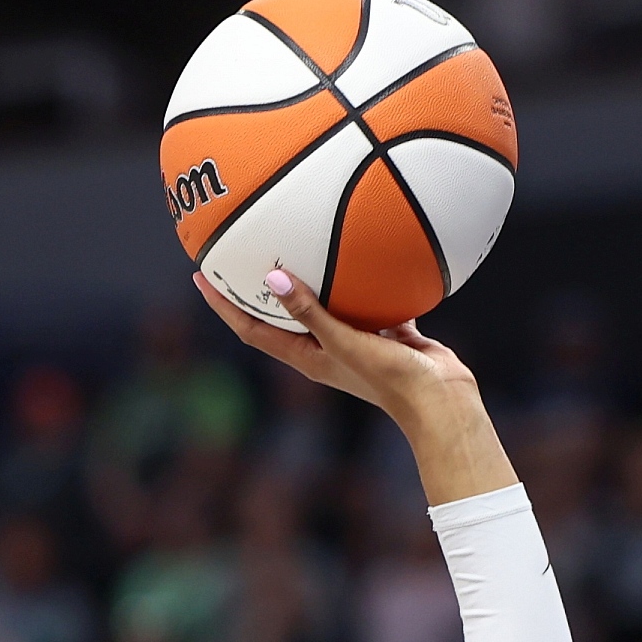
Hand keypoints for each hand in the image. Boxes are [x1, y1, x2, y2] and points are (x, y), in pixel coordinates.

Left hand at [194, 269, 515, 503]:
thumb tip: (274, 278)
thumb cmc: (387, 377)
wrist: (439, 398)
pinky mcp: (385, 330)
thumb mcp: (343, 341)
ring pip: (326, 305)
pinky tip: (367, 251)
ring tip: (298, 243)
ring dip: (312, 280)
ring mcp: (355, 340)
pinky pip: (369, 298)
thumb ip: (310, 311)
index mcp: (305, 357)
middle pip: (281, 316)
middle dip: (259, 289)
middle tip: (240, 254)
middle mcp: (324, 349)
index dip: (224, 306)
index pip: (251, 330)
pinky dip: (365, 280)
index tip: (201, 278)